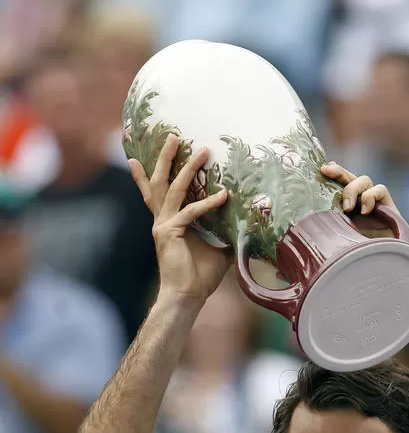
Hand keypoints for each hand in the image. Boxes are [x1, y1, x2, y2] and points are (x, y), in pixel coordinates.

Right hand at [129, 135, 231, 305]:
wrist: (186, 297)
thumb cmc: (199, 277)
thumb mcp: (218, 252)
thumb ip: (226, 236)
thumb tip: (247, 229)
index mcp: (168, 223)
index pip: (157, 193)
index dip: (146, 175)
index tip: (138, 156)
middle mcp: (162, 220)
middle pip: (159, 182)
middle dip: (165, 158)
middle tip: (174, 136)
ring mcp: (163, 225)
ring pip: (173, 188)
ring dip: (186, 167)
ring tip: (200, 150)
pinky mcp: (170, 232)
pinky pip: (191, 212)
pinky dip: (208, 203)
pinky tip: (224, 195)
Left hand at [321, 161, 408, 331]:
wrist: (388, 275)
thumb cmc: (357, 267)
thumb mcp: (333, 256)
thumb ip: (314, 255)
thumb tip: (278, 272)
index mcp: (344, 212)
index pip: (336, 186)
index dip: (330, 174)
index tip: (319, 170)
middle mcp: (359, 205)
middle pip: (349, 178)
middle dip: (340, 174)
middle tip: (330, 180)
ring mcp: (376, 206)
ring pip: (365, 180)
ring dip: (355, 189)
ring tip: (349, 208)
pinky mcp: (390, 209)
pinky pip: (381, 190)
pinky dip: (372, 195)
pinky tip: (365, 209)